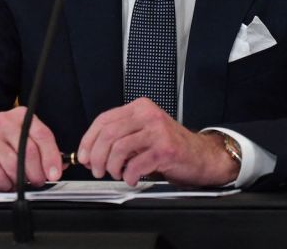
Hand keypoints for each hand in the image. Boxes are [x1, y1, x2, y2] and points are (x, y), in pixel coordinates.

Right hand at [0, 107, 63, 190]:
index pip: (42, 134)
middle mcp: (3, 121)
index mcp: (21, 116)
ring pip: (13, 164)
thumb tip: (60, 166)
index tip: (55, 173)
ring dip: (20, 180)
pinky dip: (5, 184)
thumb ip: (45, 152)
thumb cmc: (5, 149)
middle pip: (28, 150)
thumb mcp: (26, 144)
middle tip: (39, 181)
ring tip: (21, 183)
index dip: (51, 156)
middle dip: (37, 172)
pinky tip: (6, 183)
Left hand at [77, 98, 239, 186]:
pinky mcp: (165, 149)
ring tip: (117, 174)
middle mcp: (148, 115)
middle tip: (97, 170)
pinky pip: (136, 164)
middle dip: (97, 157)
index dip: (89, 140)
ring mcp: (157, 131)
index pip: (104, 120)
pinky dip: (129, 176)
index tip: (84, 156)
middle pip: (108, 134)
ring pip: (119, 148)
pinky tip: (132, 178)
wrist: (201, 156)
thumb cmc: (170, 146)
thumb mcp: (142, 134)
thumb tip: (91, 153)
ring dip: (112, 167)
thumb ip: (119, 138)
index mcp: (139, 108)